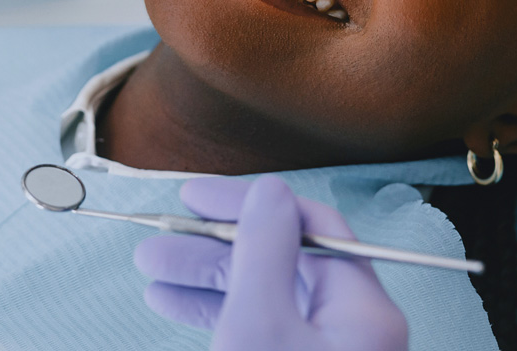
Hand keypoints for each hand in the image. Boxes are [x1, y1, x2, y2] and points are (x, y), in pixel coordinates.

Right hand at [134, 175, 409, 350]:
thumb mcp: (261, 323)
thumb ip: (265, 250)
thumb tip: (269, 188)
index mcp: (365, 309)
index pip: (310, 227)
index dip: (249, 203)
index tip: (193, 196)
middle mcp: (355, 327)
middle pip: (283, 261)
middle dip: (213, 247)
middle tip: (157, 239)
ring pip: (266, 297)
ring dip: (206, 279)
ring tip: (152, 271)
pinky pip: (263, 328)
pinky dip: (220, 312)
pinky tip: (174, 303)